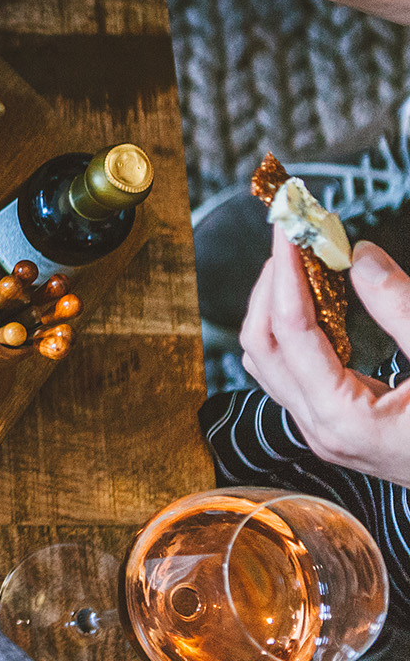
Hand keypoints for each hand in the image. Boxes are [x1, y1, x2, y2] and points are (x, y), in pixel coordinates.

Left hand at [240, 233, 409, 487]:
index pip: (290, 330)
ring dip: (275, 307)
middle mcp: (320, 430)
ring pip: (269, 360)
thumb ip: (401, 311)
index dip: (285, 271)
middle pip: (263, 344)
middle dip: (271, 285)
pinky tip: (316, 301)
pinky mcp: (334, 425)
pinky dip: (293, 331)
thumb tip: (359, 257)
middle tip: (292, 238)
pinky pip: (291, 371)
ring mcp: (323, 431)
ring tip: (300, 262)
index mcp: (344, 420)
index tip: (289, 229)